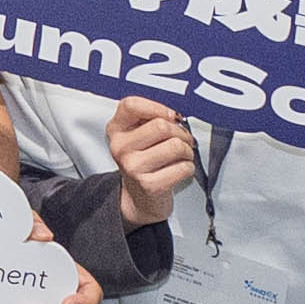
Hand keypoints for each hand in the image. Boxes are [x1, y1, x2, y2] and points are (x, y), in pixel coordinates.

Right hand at [106, 92, 194, 227]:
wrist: (138, 198)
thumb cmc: (144, 161)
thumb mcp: (138, 135)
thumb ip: (150, 118)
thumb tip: (175, 115)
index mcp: (116, 129)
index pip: (131, 105)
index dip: (157, 107)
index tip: (171, 115)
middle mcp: (120, 147)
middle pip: (161, 125)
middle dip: (181, 132)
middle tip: (183, 139)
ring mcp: (133, 167)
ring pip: (175, 145)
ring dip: (187, 150)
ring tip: (182, 155)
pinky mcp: (149, 185)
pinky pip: (183, 167)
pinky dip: (188, 167)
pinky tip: (180, 169)